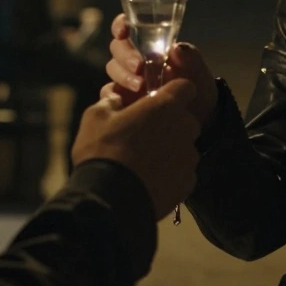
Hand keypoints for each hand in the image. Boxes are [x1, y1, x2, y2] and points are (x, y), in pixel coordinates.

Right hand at [71, 79, 201, 219]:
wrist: (111, 199)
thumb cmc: (103, 151)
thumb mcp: (95, 117)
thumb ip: (110, 102)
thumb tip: (115, 100)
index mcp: (165, 106)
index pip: (185, 86)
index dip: (173, 91)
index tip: (159, 100)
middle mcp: (185, 127)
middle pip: (184, 119)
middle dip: (169, 123)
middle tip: (144, 135)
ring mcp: (189, 157)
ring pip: (184, 147)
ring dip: (170, 150)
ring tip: (145, 163)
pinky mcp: (189, 182)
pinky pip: (182, 172)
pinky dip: (170, 173)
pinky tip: (150, 181)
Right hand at [106, 14, 218, 126]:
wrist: (199, 117)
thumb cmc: (195, 86)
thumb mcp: (198, 70)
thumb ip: (190, 57)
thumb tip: (176, 48)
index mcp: (149, 44)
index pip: (127, 28)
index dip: (120, 25)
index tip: (124, 31)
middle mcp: (133, 59)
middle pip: (117, 48)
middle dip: (126, 55)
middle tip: (139, 66)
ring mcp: (126, 79)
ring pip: (113, 69)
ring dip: (123, 75)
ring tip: (140, 85)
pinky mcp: (122, 101)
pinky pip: (109, 95)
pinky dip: (114, 96)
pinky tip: (127, 101)